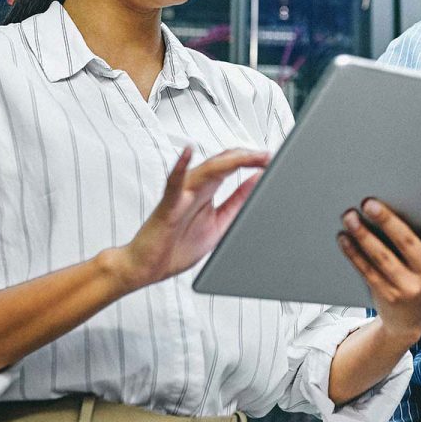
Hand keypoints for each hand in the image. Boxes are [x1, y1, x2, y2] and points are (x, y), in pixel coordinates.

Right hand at [116, 147, 268, 290]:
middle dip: (247, 156)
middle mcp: (194, 187)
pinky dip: (180, 166)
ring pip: (206, 169)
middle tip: (269, 155)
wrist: (147, 268)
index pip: (231, 166)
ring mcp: (180, 194)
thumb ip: (237, 202)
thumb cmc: (177, 246)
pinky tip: (188, 153)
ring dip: (230, 160)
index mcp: (206, 191)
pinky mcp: (167, 206)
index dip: (252, 160)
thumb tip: (257, 182)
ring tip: (250, 155)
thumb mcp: (219, 223)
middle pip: (223, 162)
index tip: (273, 158)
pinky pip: (173, 183)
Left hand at [338, 176, 420, 347]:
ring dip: (363, 236)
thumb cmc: (417, 273)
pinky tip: (344, 239)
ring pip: (383, 257)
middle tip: (368, 202)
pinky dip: (354, 254)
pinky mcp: (390, 297)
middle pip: (407, 241)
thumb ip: (420, 235)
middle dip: (387, 220)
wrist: (411, 320)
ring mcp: (411, 288)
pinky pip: (368, 271)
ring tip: (349, 217)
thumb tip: (388, 200)